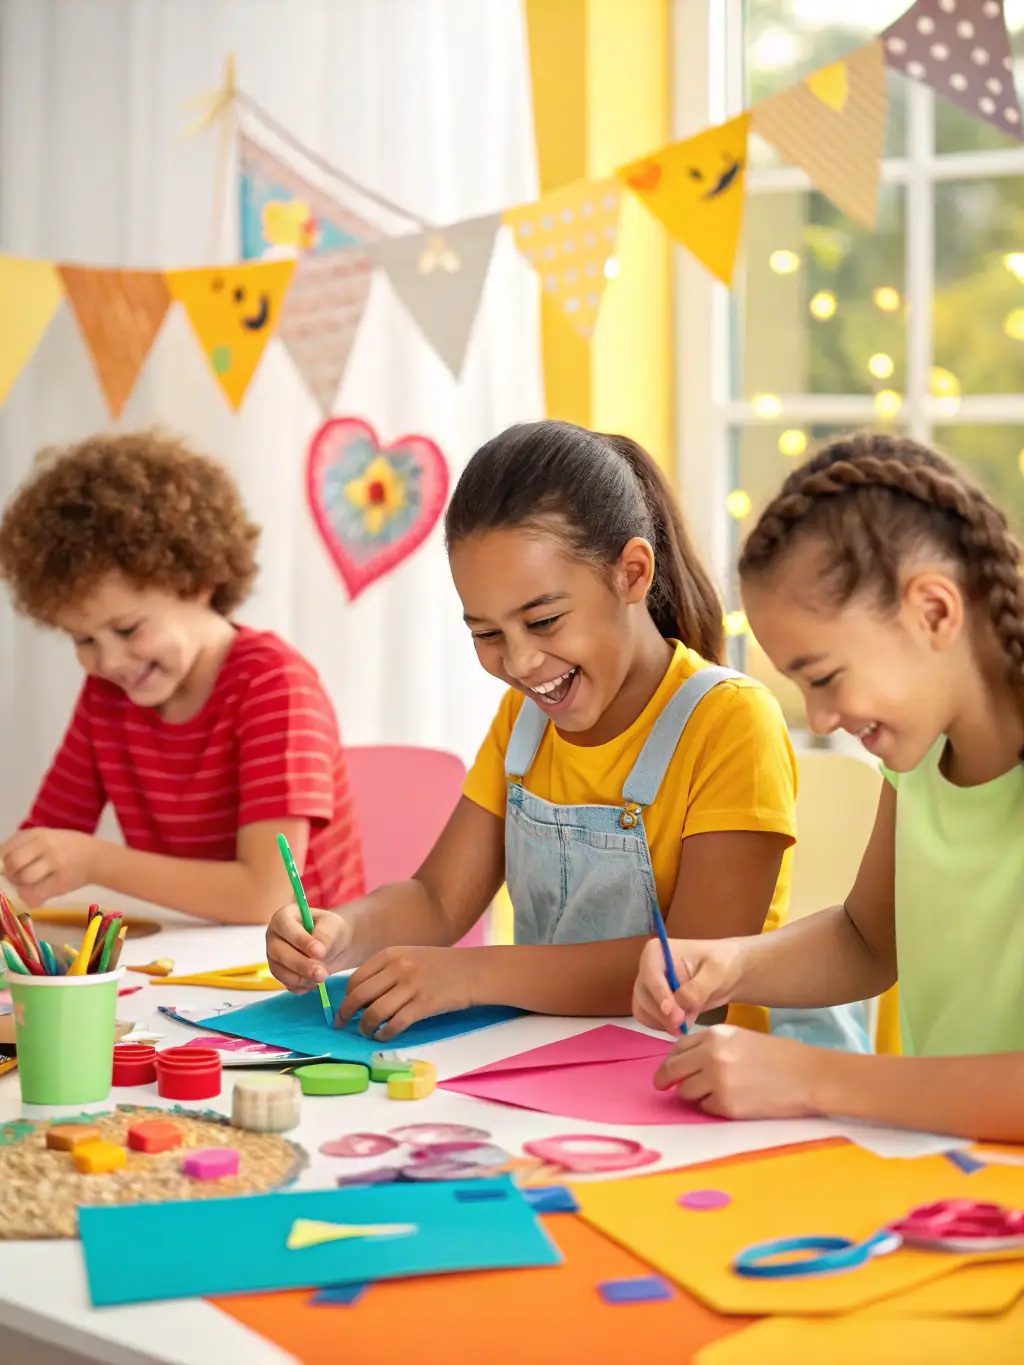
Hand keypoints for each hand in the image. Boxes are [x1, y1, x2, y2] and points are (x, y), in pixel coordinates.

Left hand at [0, 828, 97, 902]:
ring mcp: (54, 862)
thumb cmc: (66, 848)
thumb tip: (0, 869)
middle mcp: (45, 845)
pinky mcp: (61, 881)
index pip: (5, 849)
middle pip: (12, 864)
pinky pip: (34, 894)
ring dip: (23, 886)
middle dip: (12, 875)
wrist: (97, 857)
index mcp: (36, 833)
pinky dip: (31, 897)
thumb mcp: (43, 839)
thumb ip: (21, 849)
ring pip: (23, 879)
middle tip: (21, 877)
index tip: (7, 868)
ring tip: (34, 884)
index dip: (1, 862)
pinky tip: (39, 893)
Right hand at [266, 902, 354, 991]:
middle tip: (322, 974)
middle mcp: (274, 936)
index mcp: (284, 917)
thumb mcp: (332, 926)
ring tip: (323, 977)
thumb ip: (325, 935)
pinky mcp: (280, 973)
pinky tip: (315, 982)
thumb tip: (317, 953)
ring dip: (302, 978)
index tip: (320, 952)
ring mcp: (274, 956)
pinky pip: (286, 983)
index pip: (285, 926)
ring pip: (280, 971)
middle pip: (279, 952)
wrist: (333, 946)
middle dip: (301, 965)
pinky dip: (301, 986)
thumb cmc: (330, 930)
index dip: (300, 940)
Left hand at [338, 946, 477, 1039]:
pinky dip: (384, 1034)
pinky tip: (383, 1036)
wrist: (473, 971)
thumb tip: (360, 996)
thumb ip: (386, 972)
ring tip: (366, 1032)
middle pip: (359, 996)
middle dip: (346, 1014)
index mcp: (390, 954)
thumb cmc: (440, 966)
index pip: (356, 979)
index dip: (346, 997)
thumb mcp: (409, 958)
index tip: (343, 1009)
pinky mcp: (423, 1005)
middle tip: (342, 1025)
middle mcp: (397, 968)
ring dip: (365, 1027)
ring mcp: (410, 986)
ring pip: (374, 1013)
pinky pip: (395, 1024)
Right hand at [633, 936, 745, 1033]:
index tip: (674, 1014)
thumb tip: (680, 1005)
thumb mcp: (715, 972)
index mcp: (657, 951)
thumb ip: (697, 989)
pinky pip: (650, 1019)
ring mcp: (650, 986)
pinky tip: (681, 1025)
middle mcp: (648, 968)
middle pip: (644, 996)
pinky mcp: (654, 1002)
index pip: (651, 976)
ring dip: (663, 1022)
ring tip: (685, 1026)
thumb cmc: (723, 964)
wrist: (730, 973)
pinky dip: (663, 1026)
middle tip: (682, 1027)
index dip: (660, 996)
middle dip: (662, 1013)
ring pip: (644, 1010)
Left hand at [654, 1025, 824, 1119]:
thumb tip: (683, 1062)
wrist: (807, 1076)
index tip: (667, 1070)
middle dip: (666, 1080)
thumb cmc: (777, 1056)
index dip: (669, 1060)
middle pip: (672, 1070)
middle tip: (664, 1087)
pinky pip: (705, 1108)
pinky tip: (731, 1100)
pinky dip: (712, 1107)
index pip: (676, 1048)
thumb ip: (710, 1046)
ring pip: (685, 1092)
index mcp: (715, 1035)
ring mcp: (718, 1082)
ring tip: (714, 1092)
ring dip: (693, 1094)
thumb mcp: (739, 1038)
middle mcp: (711, 1056)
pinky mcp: (727, 1106)